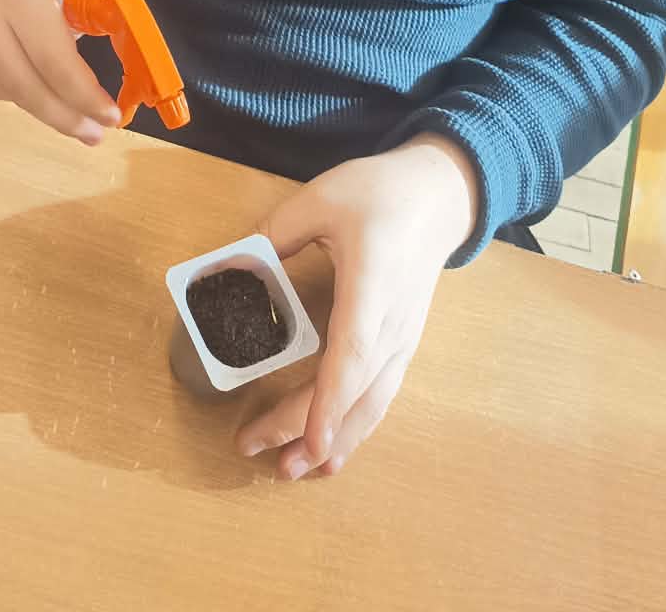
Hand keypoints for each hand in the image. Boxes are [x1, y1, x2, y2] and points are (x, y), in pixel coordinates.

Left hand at [237, 136, 479, 480]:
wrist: (438, 197)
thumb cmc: (379, 193)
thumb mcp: (320, 198)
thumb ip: (275, 233)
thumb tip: (227, 265)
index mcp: (371, 287)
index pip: (352, 354)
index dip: (329, 401)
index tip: (307, 443)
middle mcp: (391, 325)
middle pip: (352, 392)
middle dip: (304, 430)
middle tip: (252, 448)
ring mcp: (402, 340)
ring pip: (369, 404)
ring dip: (331, 441)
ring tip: (291, 472)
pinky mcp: (402, 344)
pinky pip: (379, 396)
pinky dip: (353, 428)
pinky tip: (331, 452)